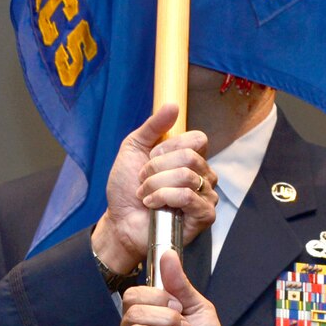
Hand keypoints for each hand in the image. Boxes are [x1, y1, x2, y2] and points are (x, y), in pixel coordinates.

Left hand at [91, 104, 215, 277]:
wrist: (119, 220)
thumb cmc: (126, 188)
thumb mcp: (133, 147)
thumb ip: (153, 126)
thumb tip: (173, 105)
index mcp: (192, 158)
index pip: (197, 139)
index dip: (168, 148)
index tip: (149, 159)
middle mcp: (204, 176)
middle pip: (190, 157)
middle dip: (157, 168)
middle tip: (143, 180)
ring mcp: (206, 197)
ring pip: (187, 177)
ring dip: (156, 184)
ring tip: (144, 195)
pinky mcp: (204, 216)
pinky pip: (188, 197)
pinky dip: (164, 198)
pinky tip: (153, 205)